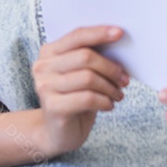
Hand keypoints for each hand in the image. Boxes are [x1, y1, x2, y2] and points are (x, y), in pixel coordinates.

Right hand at [32, 26, 129, 157]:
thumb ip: (91, 58)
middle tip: (124, 79)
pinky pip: (88, 98)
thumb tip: (118, 45)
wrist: (57, 133)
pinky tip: (108, 105)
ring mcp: (45, 87)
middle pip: (85, 57)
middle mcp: (43, 67)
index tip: (120, 33)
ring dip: (110, 87)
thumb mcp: (81, 75)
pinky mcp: (53, 107)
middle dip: (110, 68)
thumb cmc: (74, 98)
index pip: (77, 36)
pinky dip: (104, 101)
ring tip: (117, 95)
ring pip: (88, 78)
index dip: (99, 33)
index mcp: (49, 52)